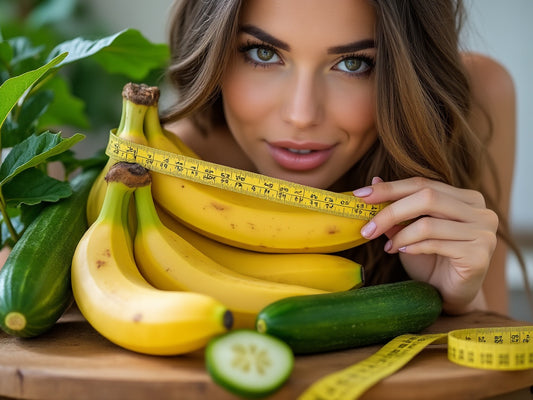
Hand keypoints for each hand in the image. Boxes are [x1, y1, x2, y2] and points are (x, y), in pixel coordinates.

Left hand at [353, 176, 498, 313]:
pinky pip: (436, 244)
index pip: (423, 184)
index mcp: (466, 198)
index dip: (390, 188)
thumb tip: (374, 180)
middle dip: (390, 211)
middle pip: (427, 197)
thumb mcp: (409, 231)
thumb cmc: (431, 260)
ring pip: (428, 223)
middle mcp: (481, 211)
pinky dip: (412, 247)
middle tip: (367, 228)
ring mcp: (484, 233)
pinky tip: (402, 252)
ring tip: (388, 247)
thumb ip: (397, 208)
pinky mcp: (479, 255)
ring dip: (400, 235)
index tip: (361, 195)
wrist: (449, 294)